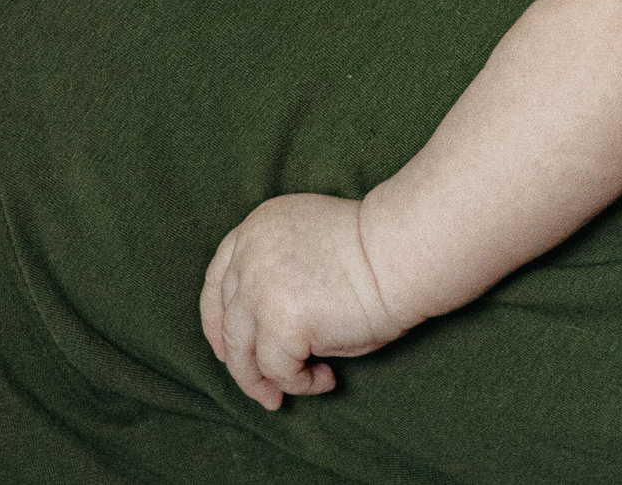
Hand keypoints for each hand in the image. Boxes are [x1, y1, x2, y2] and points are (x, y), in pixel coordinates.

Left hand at [199, 193, 412, 409]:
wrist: (404, 250)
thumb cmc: (374, 250)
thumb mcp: (307, 248)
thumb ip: (276, 273)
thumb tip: (263, 334)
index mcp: (256, 228)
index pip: (217, 281)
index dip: (216, 322)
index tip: (227, 349)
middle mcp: (249, 255)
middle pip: (226, 322)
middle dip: (240, 363)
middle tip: (265, 390)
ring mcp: (260, 288)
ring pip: (242, 354)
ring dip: (264, 382)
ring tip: (293, 393)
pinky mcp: (281, 322)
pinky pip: (278, 370)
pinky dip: (300, 383)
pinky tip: (327, 379)